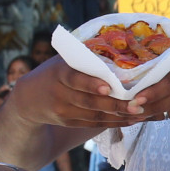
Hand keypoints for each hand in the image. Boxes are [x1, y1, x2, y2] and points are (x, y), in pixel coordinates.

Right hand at [9, 57, 147, 129]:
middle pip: (89, 102)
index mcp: (59, 73)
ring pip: (95, 116)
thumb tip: (118, 46)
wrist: (28, 99)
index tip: (108, 87)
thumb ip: (84, 57)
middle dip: (115, 104)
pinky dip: (114, 123)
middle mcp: (59, 94)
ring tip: (141, 113)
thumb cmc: (54, 72)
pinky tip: (131, 120)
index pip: (75, 78)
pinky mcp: (69, 122)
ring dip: (120, 116)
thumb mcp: (62, 61)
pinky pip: (94, 124)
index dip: (91, 84)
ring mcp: (63, 111)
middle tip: (137, 104)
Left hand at [125, 51, 169, 122]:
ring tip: (123, 112)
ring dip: (142, 114)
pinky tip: (136, 115)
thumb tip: (139, 56)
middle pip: (161, 104)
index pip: (168, 83)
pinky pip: (165, 115)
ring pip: (161, 113)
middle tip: (121, 108)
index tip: (135, 99)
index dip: (151, 93)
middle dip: (140, 108)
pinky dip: (151, 115)